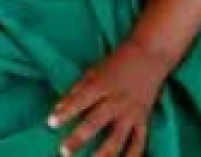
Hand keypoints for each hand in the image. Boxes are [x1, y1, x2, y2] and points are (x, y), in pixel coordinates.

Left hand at [50, 38, 168, 156]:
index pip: (80, 100)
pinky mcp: (144, 120)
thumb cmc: (117, 60)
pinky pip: (139, 142)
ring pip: (117, 138)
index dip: (65, 111)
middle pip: (96, 122)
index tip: (51, 122)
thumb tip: (57, 109)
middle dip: (79, 138)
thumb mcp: (94, 70)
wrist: (150, 54)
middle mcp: (116, 101)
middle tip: (64, 152)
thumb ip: (77, 89)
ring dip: (103, 155)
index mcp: (102, 85)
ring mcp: (131, 113)